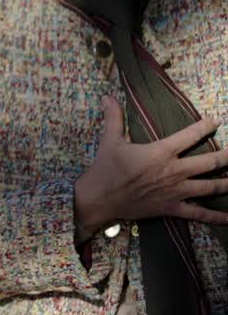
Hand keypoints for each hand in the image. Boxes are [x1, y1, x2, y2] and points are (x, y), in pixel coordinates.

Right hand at [74, 96, 227, 241]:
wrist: (100, 198)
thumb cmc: (106, 168)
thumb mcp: (110, 140)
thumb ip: (114, 118)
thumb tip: (108, 97)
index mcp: (161, 152)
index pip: (190, 136)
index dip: (205, 127)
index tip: (215, 122)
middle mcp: (174, 171)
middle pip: (210, 162)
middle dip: (227, 156)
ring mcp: (176, 191)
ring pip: (211, 187)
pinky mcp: (172, 207)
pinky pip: (199, 213)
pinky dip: (216, 216)